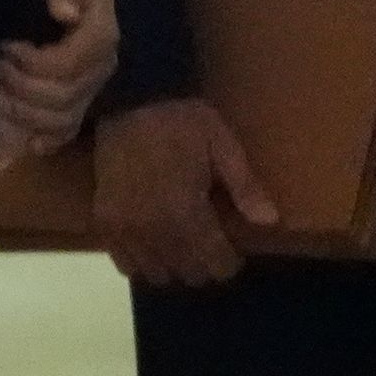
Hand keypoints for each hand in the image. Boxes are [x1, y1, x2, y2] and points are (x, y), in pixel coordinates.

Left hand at [0, 0, 118, 171]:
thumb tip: (62, 11)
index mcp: (101, 35)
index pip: (67, 66)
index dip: (32, 64)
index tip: (5, 46)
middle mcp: (101, 68)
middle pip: (60, 98)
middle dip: (19, 87)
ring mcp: (90, 88)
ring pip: (59, 120)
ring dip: (22, 112)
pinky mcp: (79, 100)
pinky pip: (65, 132)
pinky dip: (43, 140)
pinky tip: (23, 139)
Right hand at [88, 96, 275, 286]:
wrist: (130, 101)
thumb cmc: (182, 122)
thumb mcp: (222, 144)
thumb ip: (245, 186)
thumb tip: (269, 222)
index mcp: (186, 212)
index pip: (214, 262)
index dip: (229, 262)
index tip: (233, 252)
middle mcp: (154, 230)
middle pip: (188, 273)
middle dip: (205, 265)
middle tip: (211, 246)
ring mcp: (126, 230)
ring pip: (158, 274)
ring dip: (175, 266)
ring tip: (184, 246)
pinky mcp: (106, 224)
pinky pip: (126, 265)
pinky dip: (144, 262)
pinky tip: (154, 245)